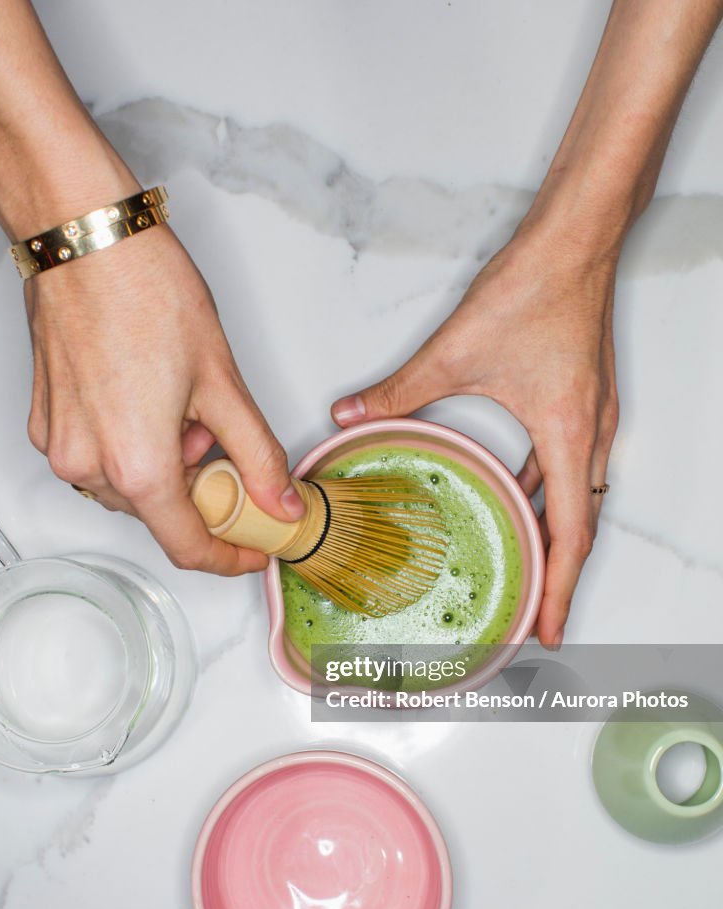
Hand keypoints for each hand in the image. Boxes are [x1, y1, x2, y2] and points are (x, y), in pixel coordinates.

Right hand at [25, 225, 303, 574]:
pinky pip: (99, 458)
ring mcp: (60, 445)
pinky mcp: (45, 424)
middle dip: (200, 488)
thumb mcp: (223, 381)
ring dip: (166, 464)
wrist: (85, 238)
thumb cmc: (147, 292)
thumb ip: (257, 454)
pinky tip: (148, 398)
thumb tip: (281, 503)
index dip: (229, 556)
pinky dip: (133, 445)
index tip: (254, 547)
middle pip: (159, 512)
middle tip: (220, 437)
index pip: (188, 546)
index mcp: (137, 465)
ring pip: (129, 486)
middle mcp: (88, 466)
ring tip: (182, 403)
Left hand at [331, 228, 618, 647]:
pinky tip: (526, 492)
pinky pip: (576, 464)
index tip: (549, 629)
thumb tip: (353, 415)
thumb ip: (400, 391)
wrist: (577, 240)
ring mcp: (595, 416)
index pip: (570, 533)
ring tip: (534, 567)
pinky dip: (554, 493)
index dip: (560, 588)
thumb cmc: (537, 288)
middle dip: (560, 576)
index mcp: (565, 433)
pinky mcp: (587, 399)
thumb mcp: (457, 350)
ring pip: (582, 496)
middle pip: (581, 525)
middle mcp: (589, 433)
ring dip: (559, 536)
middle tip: (538, 614)